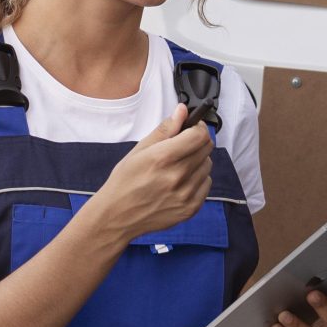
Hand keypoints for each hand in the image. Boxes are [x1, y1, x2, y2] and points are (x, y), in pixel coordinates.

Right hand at [92, 105, 214, 238]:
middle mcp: (177, 176)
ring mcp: (186, 194)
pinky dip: (198, 179)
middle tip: (184, 146)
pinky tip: (181, 181)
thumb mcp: (139, 150)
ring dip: (198, 161)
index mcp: (163, 157)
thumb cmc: (125, 181)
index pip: (199, 135)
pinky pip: (206, 184)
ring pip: (208, 166)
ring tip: (179, 166)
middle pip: (206, 149)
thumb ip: (164, 129)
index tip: (193, 128)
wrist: (118, 215)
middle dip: (197, 142)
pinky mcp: (190, 208)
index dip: (198, 128)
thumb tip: (182, 111)